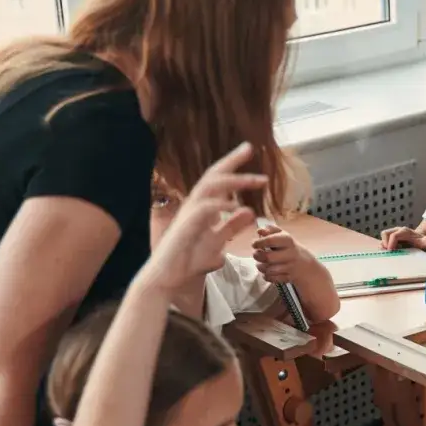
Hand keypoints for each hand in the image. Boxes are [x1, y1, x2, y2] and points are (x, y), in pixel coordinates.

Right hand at [142, 143, 266, 292]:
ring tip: (256, 179)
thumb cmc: (189, 260)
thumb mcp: (218, 241)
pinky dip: (220, 205)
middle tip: (250, 148)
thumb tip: (249, 210)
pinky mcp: (186, 226)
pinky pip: (204, 208)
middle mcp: (195, 205)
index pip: (218, 180)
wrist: (169, 276)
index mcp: (203, 206)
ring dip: (234, 181)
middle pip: (213, 175)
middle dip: (231, 160)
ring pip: (209, 187)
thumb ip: (232, 226)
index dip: (232, 164)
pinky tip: (235, 206)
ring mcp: (189, 214)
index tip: (248, 149)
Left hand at [252, 225, 311, 282]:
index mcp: (288, 241)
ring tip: (260, 264)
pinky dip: (267, 276)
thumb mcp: (284, 236)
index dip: (260, 242)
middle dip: (258, 256)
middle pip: (269, 257)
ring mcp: (290, 267)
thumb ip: (271, 231)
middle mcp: (290, 254)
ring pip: (270, 270)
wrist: (306, 265)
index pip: (271, 240)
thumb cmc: (290, 248)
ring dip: (261, 267)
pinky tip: (266, 272)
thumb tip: (259, 230)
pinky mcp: (289, 278)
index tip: (254, 244)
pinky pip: (273, 279)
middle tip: (256, 254)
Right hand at [380, 226, 425, 250]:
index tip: (391, 252)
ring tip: (388, 254)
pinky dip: (383, 248)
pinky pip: (382, 241)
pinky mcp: (389, 239)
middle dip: (385, 243)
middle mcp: (396, 231)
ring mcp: (392, 234)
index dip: (391, 243)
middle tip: (389, 253)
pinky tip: (388, 254)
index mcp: (404, 231)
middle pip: (385, 234)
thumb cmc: (421, 241)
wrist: (419, 239)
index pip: (394, 235)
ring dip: (383, 246)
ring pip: (382, 237)